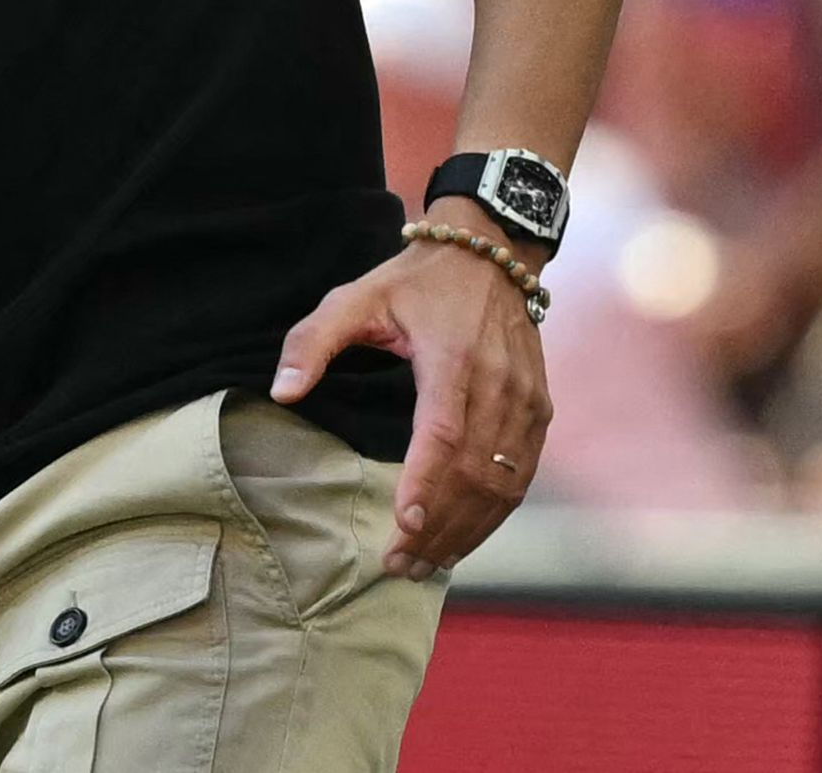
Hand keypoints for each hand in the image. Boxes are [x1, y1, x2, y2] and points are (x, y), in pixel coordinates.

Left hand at [270, 201, 551, 579]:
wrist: (491, 256)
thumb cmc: (413, 282)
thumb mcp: (354, 297)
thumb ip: (311, 342)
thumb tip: (282, 392)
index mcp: (453, 358)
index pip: (443, 434)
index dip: (426, 484)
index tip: (404, 526)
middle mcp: (499, 384)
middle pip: (473, 472)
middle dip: (438, 526)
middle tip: (399, 564)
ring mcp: (527, 401)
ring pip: (503, 483)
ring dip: (468, 530)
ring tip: (427, 564)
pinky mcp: (540, 411)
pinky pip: (522, 475)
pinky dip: (496, 513)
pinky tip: (465, 537)